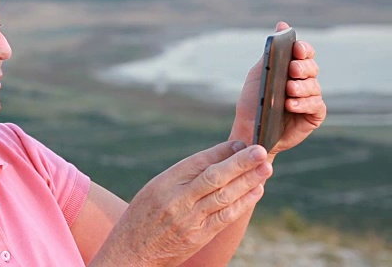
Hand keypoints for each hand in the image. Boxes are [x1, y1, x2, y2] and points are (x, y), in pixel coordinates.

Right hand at [90, 141, 271, 265]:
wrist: (131, 253)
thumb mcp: (154, 189)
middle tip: (260, 150)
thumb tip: (216, 160)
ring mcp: (189, 220)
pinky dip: (243, 203)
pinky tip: (256, 191)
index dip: (222, 151)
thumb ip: (182, 177)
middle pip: (214, 177)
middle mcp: (177, 200)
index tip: (241, 143)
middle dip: (240, 163)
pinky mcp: (198, 237)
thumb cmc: (142, 217)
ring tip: (265, 168)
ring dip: (248, 181)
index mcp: (164, 183)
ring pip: (224, 196)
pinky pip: (225, 217)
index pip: (198, 163)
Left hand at [230, 22, 326, 159]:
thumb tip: (282, 24)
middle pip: (312, 68)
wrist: (250, 129)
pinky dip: (304, 103)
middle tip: (292, 70)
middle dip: (302, 67)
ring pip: (314, 86)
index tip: (295, 48)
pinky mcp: (313, 115)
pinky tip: (291, 104)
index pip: (305, 53)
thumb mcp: (260, 73)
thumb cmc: (253, 101)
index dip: (303, 49)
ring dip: (301, 87)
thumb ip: (271, 50)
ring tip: (288, 90)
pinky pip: (315, 106)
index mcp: (292, 68)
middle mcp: (304, 81)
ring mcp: (310, 98)